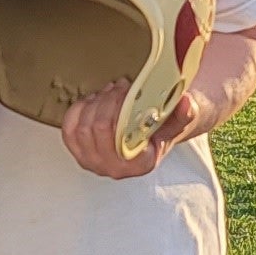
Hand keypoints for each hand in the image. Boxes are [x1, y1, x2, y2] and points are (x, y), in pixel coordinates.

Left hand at [62, 83, 197, 180]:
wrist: (154, 132)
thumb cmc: (165, 126)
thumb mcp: (179, 120)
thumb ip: (184, 113)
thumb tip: (186, 102)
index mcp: (140, 164)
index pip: (117, 136)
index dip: (118, 107)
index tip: (129, 89)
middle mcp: (114, 169)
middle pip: (96, 128)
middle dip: (107, 100)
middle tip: (121, 85)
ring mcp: (93, 162)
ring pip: (81, 127)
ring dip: (96, 103)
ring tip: (111, 91)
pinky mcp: (79, 152)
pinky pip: (68, 129)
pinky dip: (79, 110)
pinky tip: (94, 101)